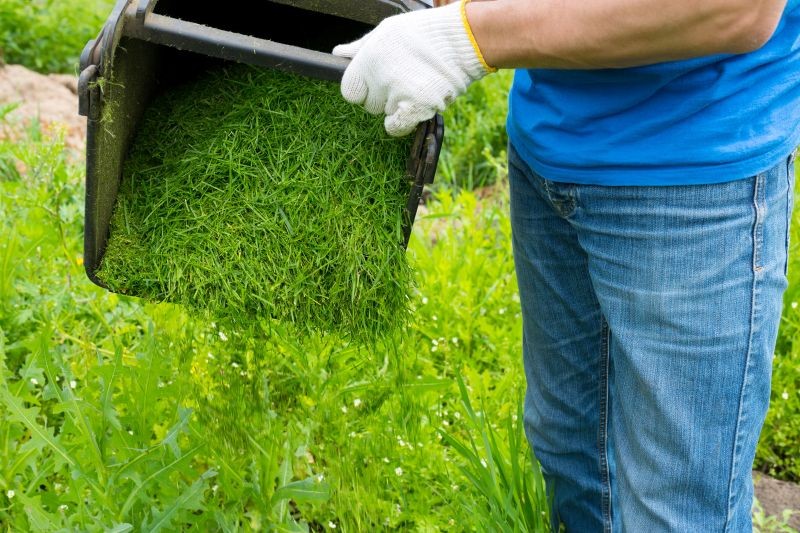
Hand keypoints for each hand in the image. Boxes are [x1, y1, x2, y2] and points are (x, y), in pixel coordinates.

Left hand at [332, 0, 495, 136]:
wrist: (463, 40)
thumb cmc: (423, 34)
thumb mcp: (387, 32)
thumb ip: (361, 48)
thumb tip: (338, 55)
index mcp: (369, 58)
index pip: (349, 91)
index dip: (361, 90)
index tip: (373, 85)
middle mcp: (380, 77)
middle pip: (369, 105)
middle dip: (382, 97)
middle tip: (402, 81)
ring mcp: (398, 94)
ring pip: (385, 114)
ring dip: (397, 106)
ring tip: (416, 85)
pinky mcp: (416, 107)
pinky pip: (397, 127)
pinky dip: (403, 121)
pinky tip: (414, 106)